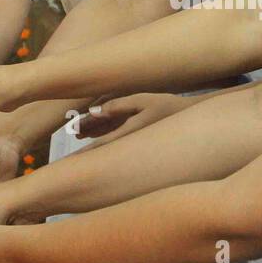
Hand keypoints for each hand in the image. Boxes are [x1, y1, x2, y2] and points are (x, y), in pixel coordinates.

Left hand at [74, 92, 192, 145]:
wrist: (191, 117)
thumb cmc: (169, 107)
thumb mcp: (143, 101)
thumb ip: (118, 105)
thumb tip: (94, 111)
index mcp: (128, 134)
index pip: (100, 146)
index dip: (83, 154)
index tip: (70, 161)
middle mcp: (129, 140)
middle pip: (101, 141)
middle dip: (87, 137)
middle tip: (74, 132)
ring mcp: (134, 139)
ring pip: (108, 137)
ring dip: (94, 133)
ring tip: (79, 132)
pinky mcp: (138, 134)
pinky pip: (117, 134)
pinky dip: (105, 132)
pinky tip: (97, 130)